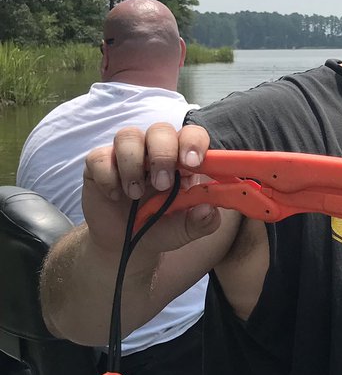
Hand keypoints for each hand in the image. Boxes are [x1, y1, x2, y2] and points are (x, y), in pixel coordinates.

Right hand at [81, 122, 217, 257]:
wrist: (124, 245)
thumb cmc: (160, 228)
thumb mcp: (185, 230)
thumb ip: (202, 222)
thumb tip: (208, 210)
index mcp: (182, 161)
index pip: (192, 135)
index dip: (193, 142)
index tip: (192, 162)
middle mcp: (155, 151)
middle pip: (160, 129)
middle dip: (163, 154)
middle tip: (162, 185)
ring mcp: (127, 155)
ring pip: (128, 135)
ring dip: (133, 164)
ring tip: (135, 194)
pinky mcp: (100, 164)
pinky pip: (100, 156)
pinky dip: (107, 177)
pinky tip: (114, 196)